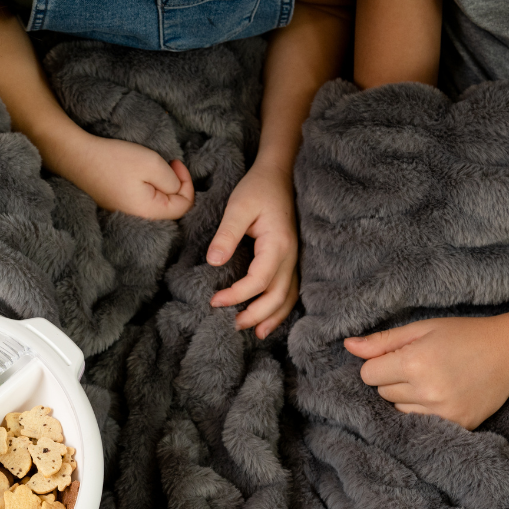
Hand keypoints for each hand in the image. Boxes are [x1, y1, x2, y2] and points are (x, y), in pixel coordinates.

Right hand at [66, 135, 193, 220]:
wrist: (77, 158)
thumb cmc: (115, 159)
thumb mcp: (152, 164)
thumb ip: (172, 180)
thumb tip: (176, 188)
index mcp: (148, 211)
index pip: (183, 207)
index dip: (187, 183)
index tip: (176, 162)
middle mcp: (138, 218)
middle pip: (171, 208)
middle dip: (176, 185)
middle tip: (169, 163)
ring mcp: (126, 213)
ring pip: (157, 204)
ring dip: (162, 185)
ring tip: (153, 167)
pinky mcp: (117, 205)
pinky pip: (142, 201)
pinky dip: (149, 187)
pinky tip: (140, 173)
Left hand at [207, 158, 298, 336]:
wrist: (279, 175)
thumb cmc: (258, 189)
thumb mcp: (238, 206)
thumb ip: (226, 234)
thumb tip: (214, 262)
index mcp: (278, 245)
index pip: (259, 281)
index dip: (237, 295)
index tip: (214, 301)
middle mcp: (291, 256)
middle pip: (278, 297)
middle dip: (256, 314)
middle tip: (232, 324)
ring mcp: (294, 259)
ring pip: (288, 297)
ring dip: (271, 317)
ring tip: (253, 332)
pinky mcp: (291, 260)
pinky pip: (290, 290)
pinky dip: (280, 308)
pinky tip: (267, 319)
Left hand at [344, 315, 508, 429]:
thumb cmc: (463, 335)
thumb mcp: (421, 329)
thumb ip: (382, 341)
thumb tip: (347, 346)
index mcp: (415, 362)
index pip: (368, 374)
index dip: (379, 364)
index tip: (399, 356)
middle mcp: (427, 390)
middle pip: (382, 393)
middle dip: (393, 379)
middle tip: (422, 365)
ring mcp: (442, 411)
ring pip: (398, 410)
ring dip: (407, 397)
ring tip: (433, 379)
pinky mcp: (456, 425)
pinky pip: (420, 422)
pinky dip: (424, 411)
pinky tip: (442, 394)